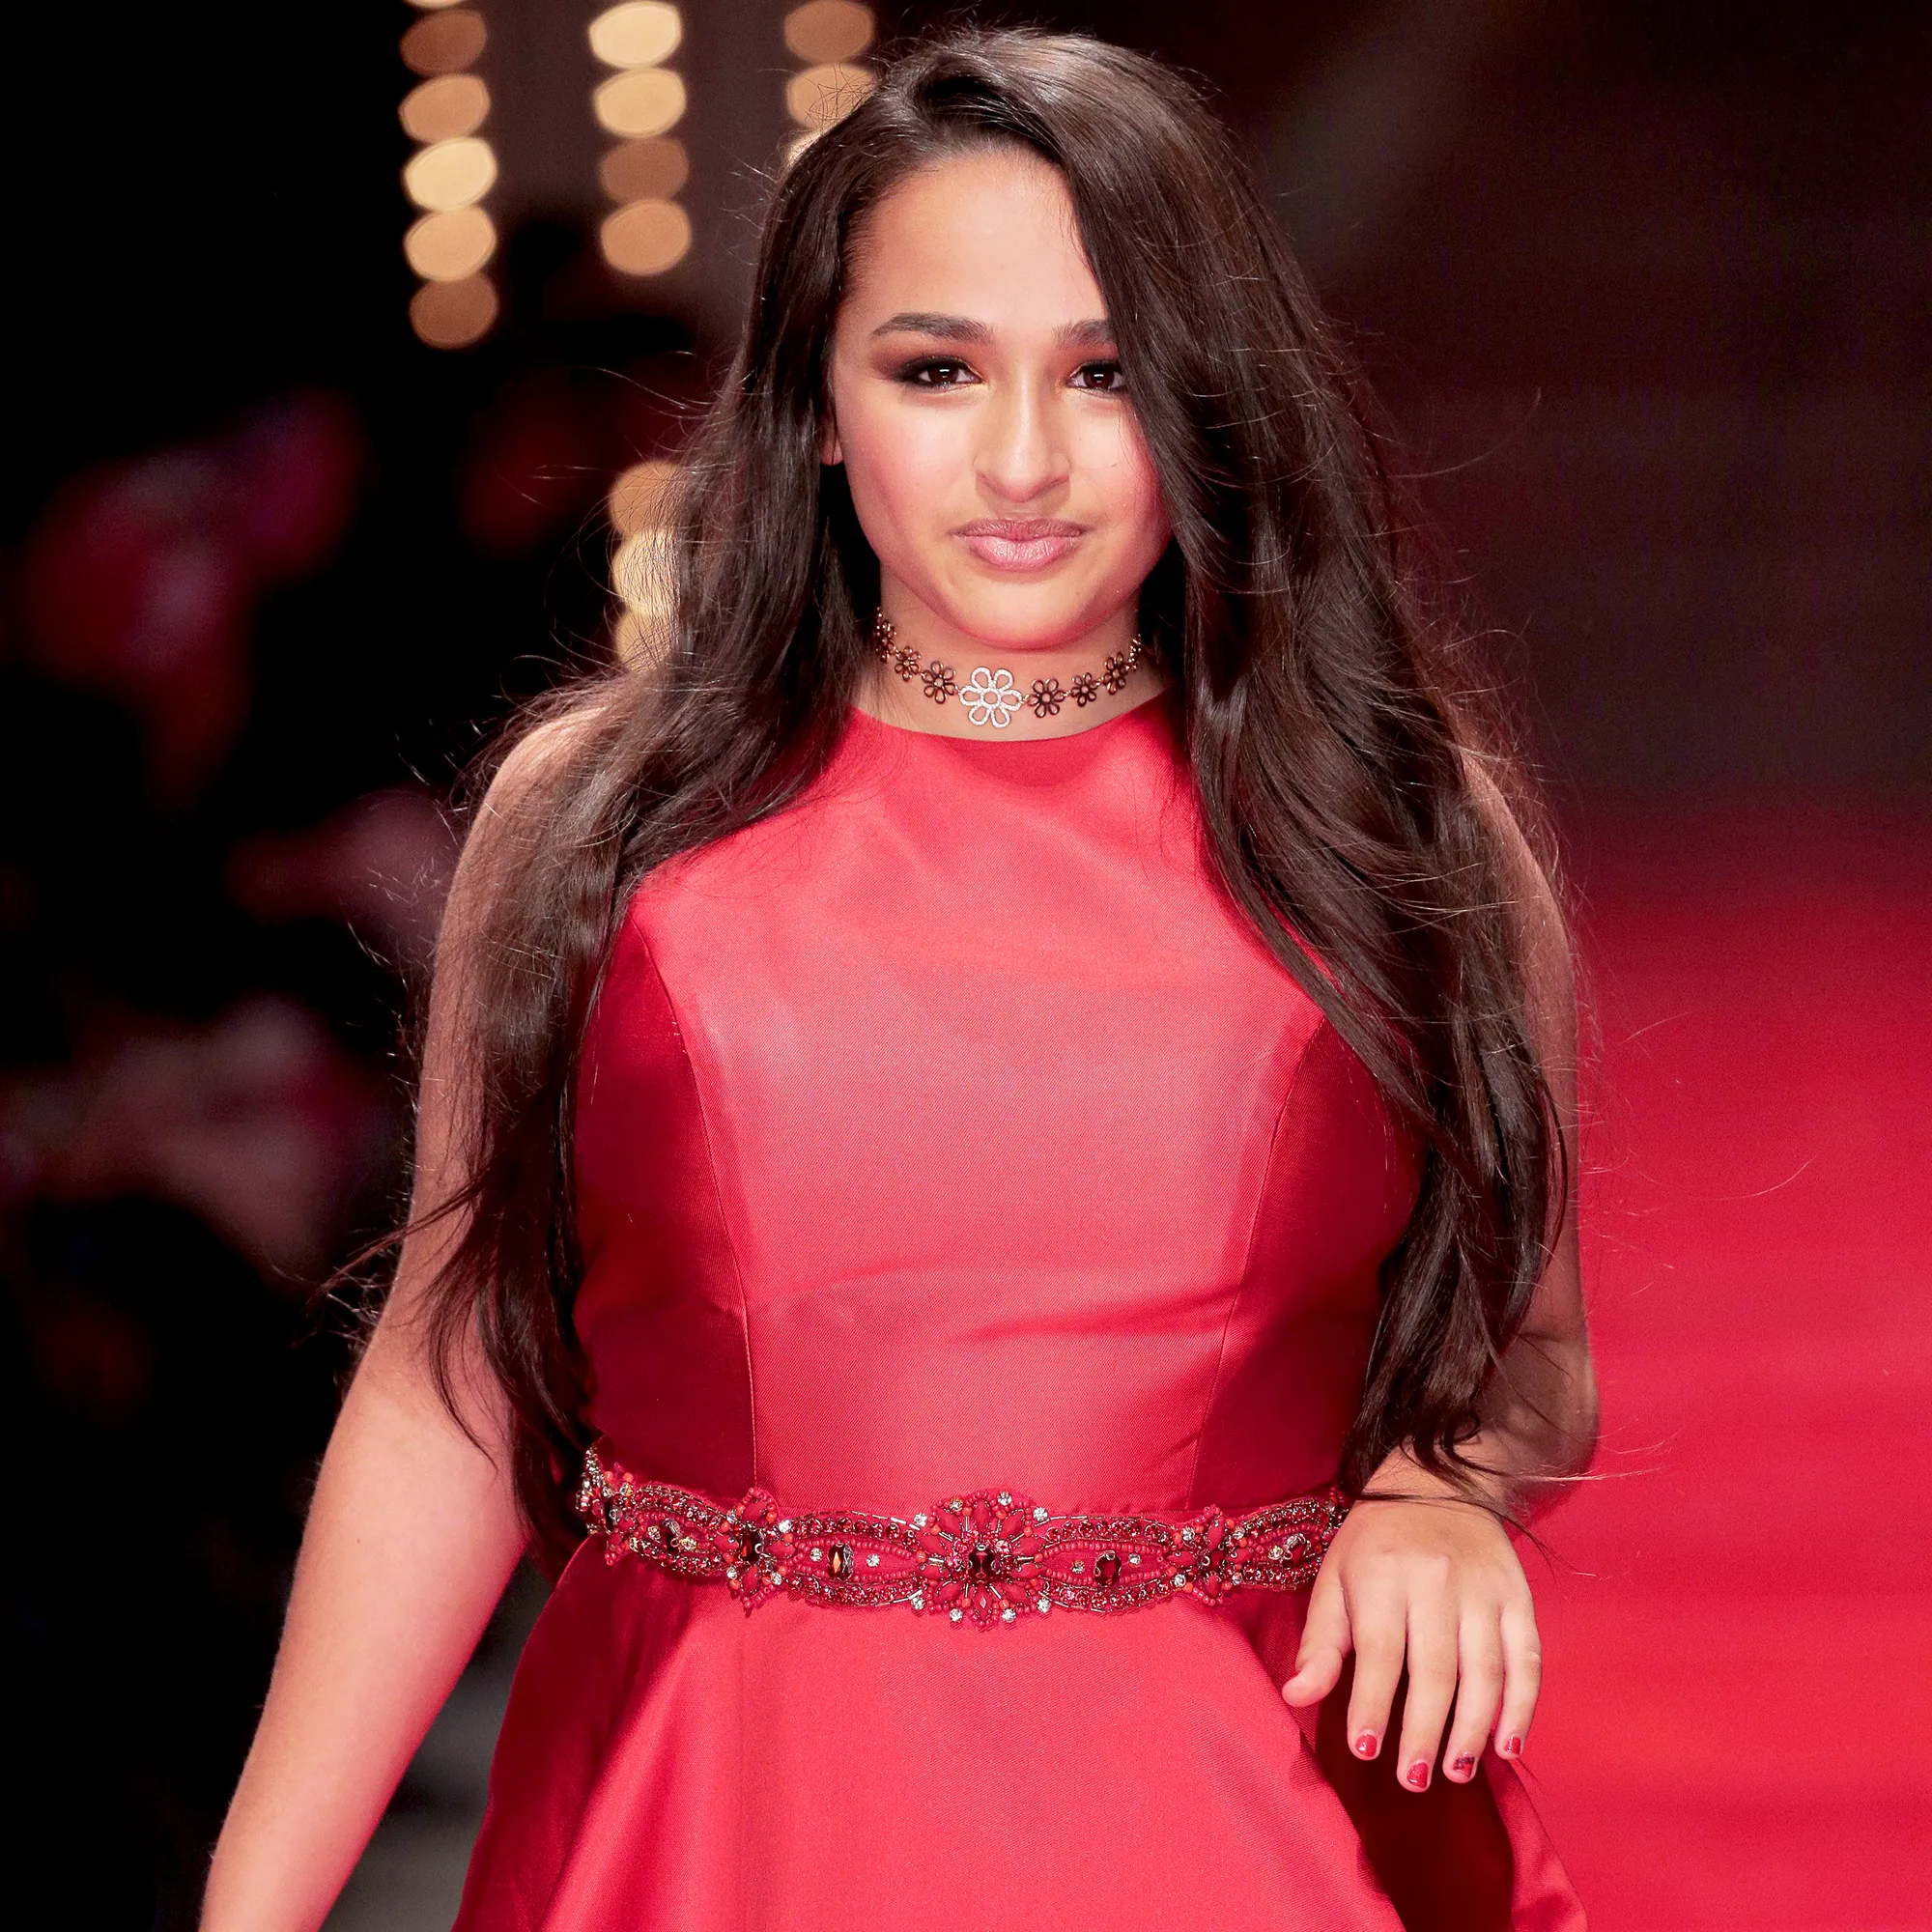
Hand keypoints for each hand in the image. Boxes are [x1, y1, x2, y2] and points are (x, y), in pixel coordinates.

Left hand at [1280, 1463, 1540, 1789]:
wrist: (1439, 1483)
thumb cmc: (1375, 1544)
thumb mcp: (1334, 1580)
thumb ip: (1320, 1643)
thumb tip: (1295, 1697)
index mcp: (1382, 1573)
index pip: (1379, 1650)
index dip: (1372, 1703)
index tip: (1365, 1751)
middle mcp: (1436, 1580)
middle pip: (1435, 1668)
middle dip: (1424, 1730)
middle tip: (1413, 1779)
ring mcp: (1483, 1589)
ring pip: (1485, 1671)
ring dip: (1473, 1729)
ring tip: (1454, 1771)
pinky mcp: (1518, 1597)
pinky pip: (1527, 1658)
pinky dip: (1521, 1706)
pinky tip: (1507, 1744)